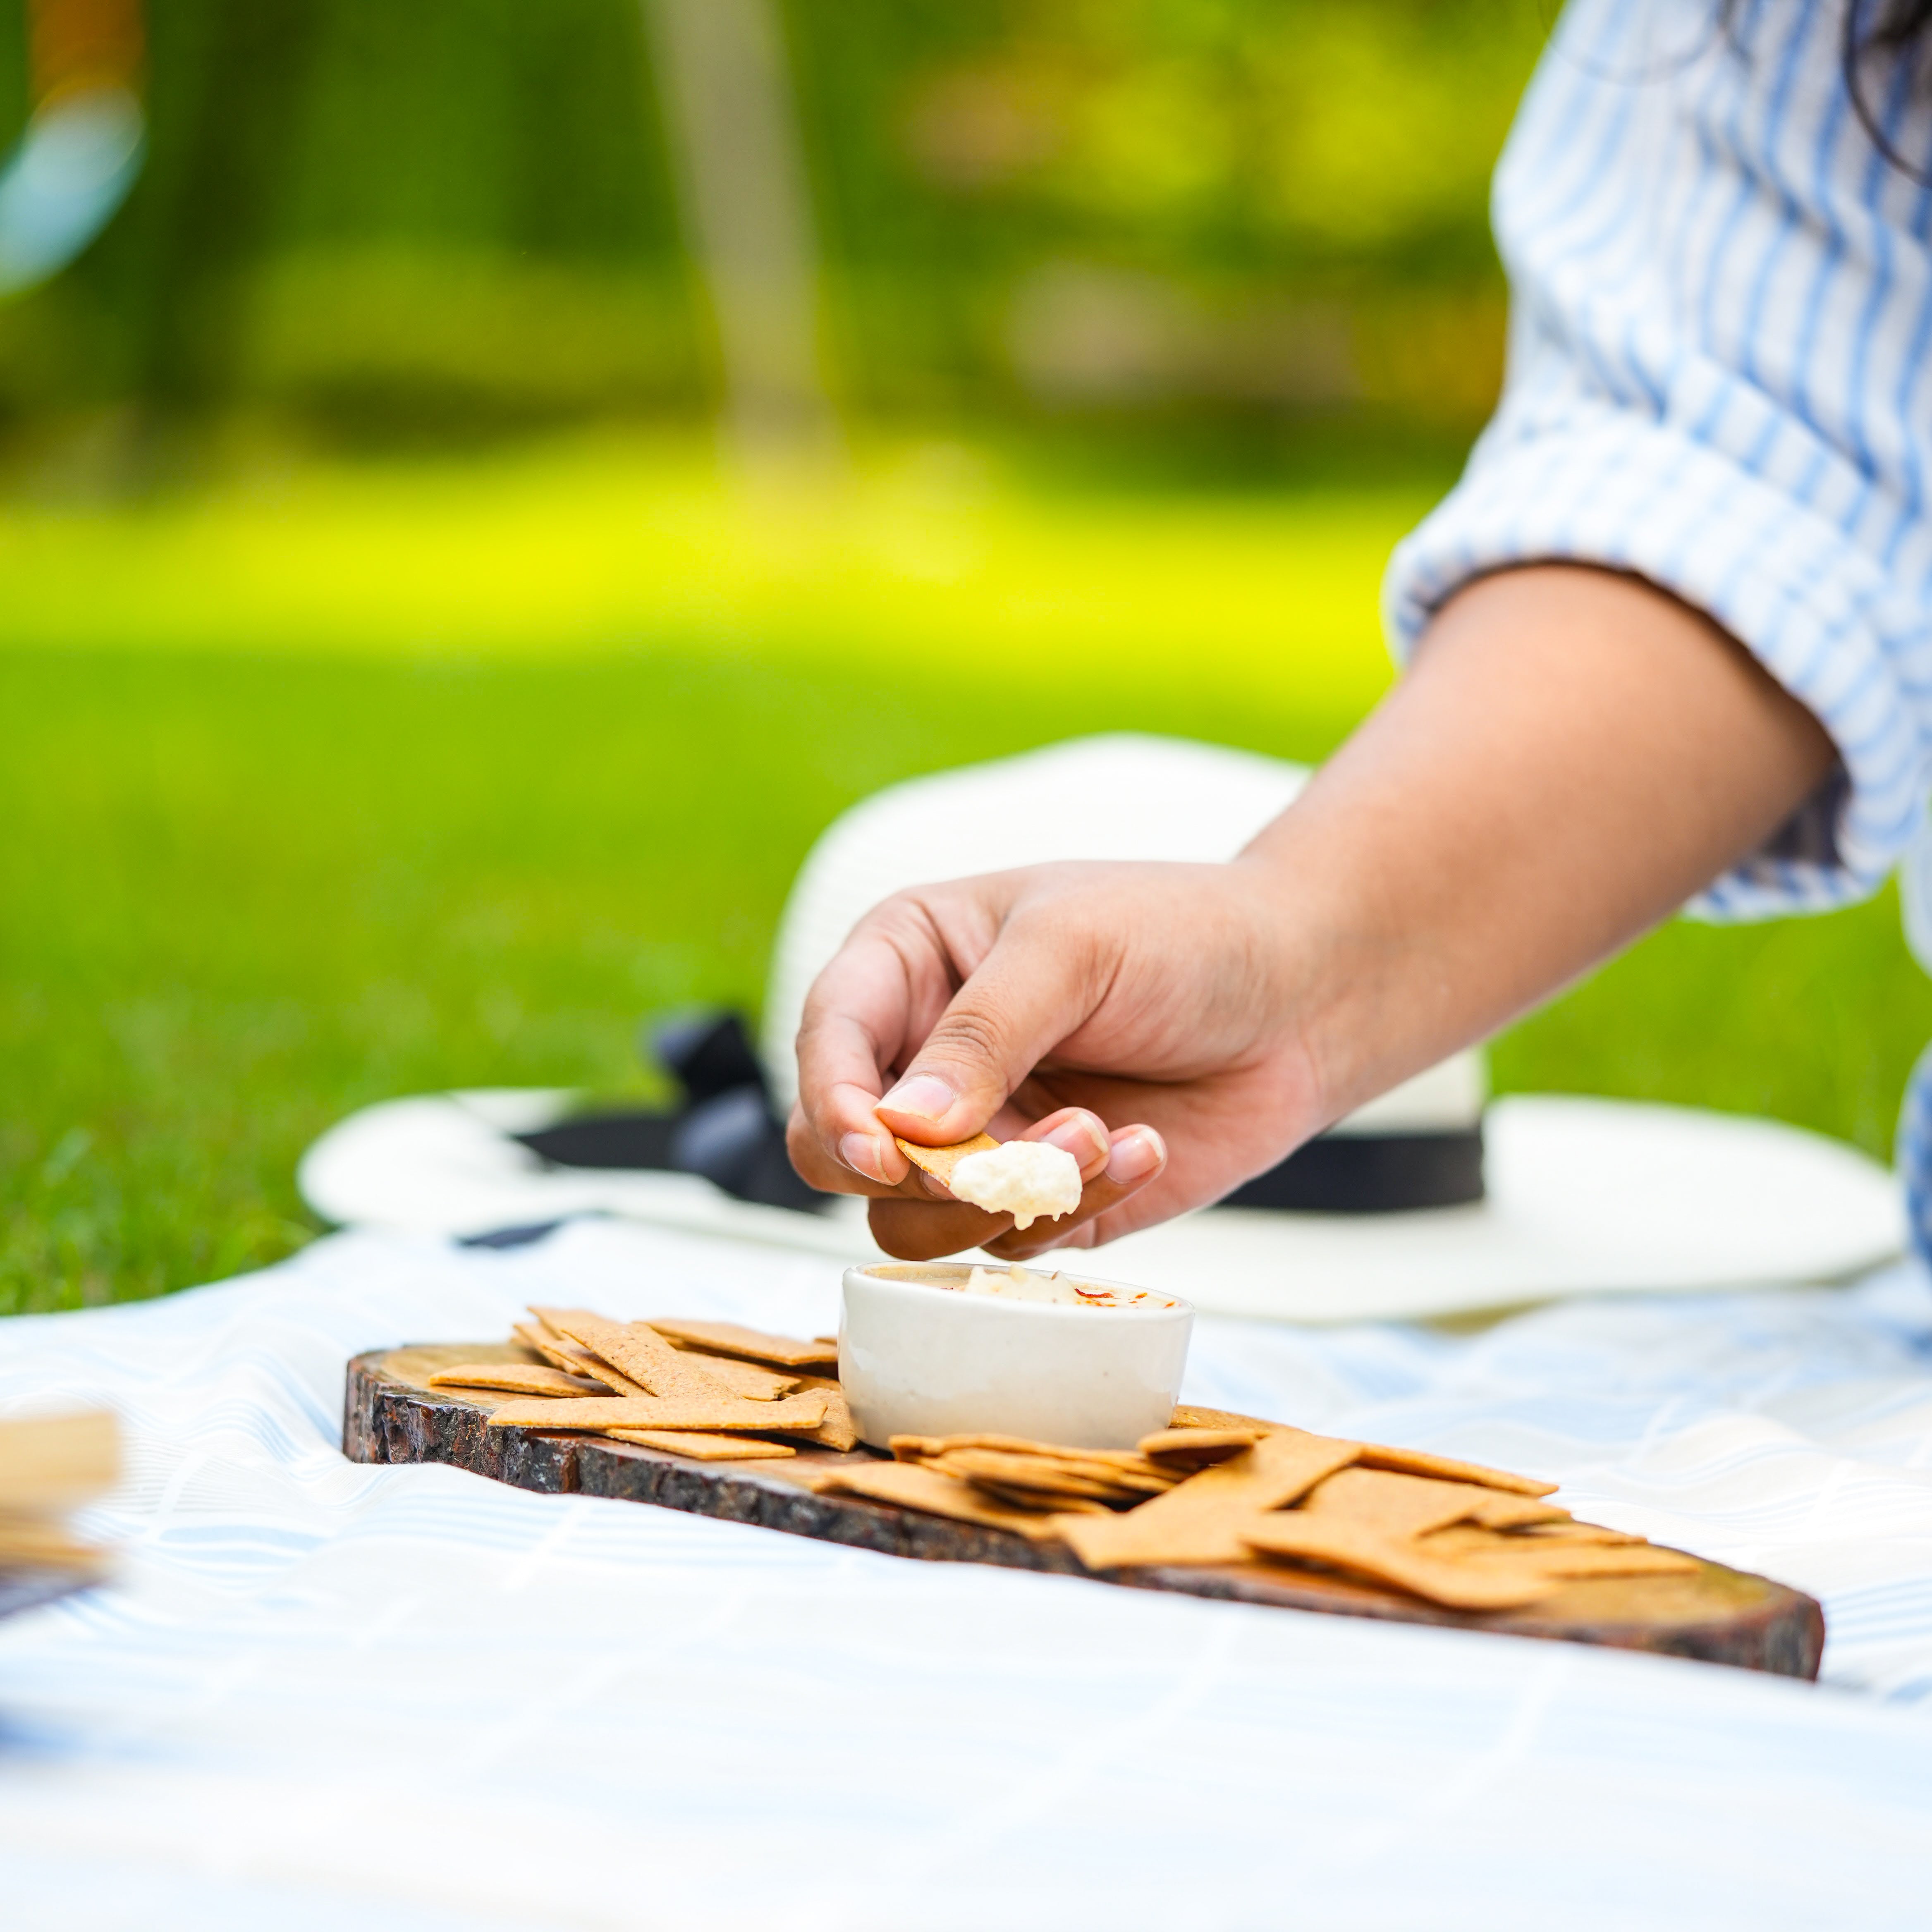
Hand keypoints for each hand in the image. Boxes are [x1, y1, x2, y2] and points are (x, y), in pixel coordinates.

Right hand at [785, 859, 1322, 1259]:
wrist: (1300, 994)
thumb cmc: (1182, 933)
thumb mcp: (1074, 948)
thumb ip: (982, 1034)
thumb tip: (901, 1129)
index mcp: (906, 965)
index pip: (826, 1047)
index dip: (836, 1105)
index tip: (885, 1146)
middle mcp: (924, 1056)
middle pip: (841, 1155)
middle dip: (920, 1172)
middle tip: (1015, 1156)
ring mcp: (977, 1135)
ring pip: (914, 1220)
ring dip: (1005, 1197)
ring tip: (1103, 1136)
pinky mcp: (1037, 1198)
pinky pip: (1011, 1241)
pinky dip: (1076, 1209)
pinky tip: (1143, 1146)